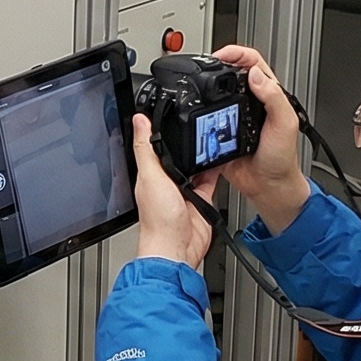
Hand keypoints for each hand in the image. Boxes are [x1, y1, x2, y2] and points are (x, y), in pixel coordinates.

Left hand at [132, 116, 216, 268]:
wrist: (177, 248)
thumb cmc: (158, 221)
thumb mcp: (150, 176)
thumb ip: (146, 149)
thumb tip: (139, 121)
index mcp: (150, 173)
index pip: (155, 145)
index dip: (161, 129)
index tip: (168, 112)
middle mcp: (166, 180)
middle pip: (179, 153)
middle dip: (187, 142)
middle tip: (197, 125)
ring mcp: (184, 190)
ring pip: (196, 165)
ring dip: (203, 156)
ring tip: (210, 141)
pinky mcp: (200, 198)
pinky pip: (211, 179)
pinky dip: (217, 171)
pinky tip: (221, 162)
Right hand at [207, 45, 311, 233]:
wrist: (268, 186)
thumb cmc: (282, 158)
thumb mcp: (284, 124)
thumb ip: (274, 97)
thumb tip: (256, 75)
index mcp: (269, 94)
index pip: (253, 62)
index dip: (237, 53)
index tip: (222, 55)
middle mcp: (251, 102)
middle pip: (231, 73)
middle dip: (217, 64)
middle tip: (205, 65)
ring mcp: (234, 116)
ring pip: (216, 93)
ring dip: (206, 86)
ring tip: (198, 82)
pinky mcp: (221, 131)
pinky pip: (206, 117)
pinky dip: (199, 112)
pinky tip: (197, 110)